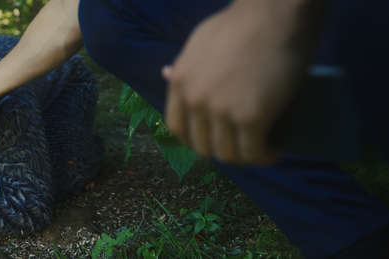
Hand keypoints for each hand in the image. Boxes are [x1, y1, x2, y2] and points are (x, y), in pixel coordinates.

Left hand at [163, 2, 313, 164]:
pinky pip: (253, 152)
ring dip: (245, 156)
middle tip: (243, 144)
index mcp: (179, 84)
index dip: (195, 140)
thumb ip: (184, 66)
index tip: (214, 141)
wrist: (274, 14)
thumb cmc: (240, 23)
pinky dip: (265, 156)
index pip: (177, 129)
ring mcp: (220, 111)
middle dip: (223, 150)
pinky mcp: (250, 118)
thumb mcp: (198, 42)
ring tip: (261, 148)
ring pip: (228, 154)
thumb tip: (167, 75)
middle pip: (202, 146)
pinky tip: (275, 150)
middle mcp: (194, 101)